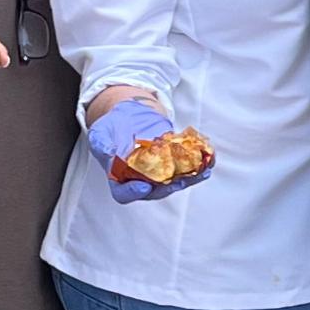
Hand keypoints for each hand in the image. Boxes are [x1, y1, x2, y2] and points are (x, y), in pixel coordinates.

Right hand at [86, 94, 207, 204]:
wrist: (129, 116)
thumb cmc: (111, 129)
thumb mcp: (100, 133)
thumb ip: (102, 144)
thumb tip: (109, 153)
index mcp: (119, 179)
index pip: (124, 194)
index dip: (133, 193)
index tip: (143, 187)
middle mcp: (140, 180)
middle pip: (155, 190)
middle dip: (168, 186)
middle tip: (179, 180)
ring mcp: (158, 174)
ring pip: (174, 182)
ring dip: (189, 178)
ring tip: (201, 171)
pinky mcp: (173, 164)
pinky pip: (186, 169)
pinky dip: (199, 165)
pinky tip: (208, 159)